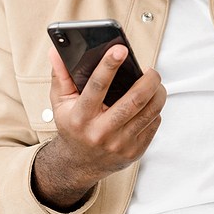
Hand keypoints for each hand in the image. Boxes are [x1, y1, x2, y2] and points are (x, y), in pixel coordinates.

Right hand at [32, 45, 165, 209]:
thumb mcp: (61, 103)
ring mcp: (120, 143)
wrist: (80, 164)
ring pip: (151, 110)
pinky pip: (154, 123)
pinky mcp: (135, 150)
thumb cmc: (73, 128)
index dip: (109, 66)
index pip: (96, 87)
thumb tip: (56, 51)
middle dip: (148, 79)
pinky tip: (149, 103)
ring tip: (153, 83)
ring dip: (157, 92)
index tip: (120, 49)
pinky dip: (155, 109)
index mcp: (81, 118)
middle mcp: (101, 132)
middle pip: (135, 99)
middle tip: (149, 70)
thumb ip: (60, 76)